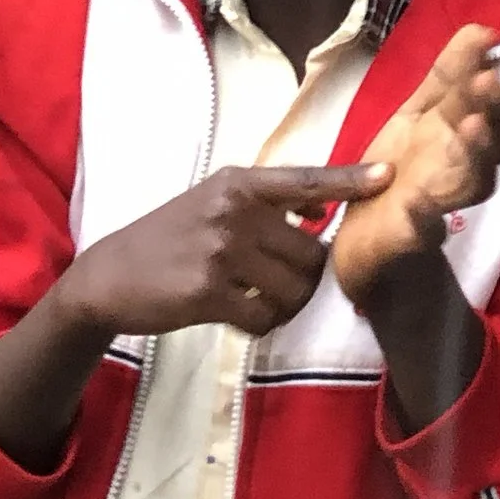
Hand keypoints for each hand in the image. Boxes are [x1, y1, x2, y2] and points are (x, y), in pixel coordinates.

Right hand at [63, 160, 388, 340]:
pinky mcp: (209, 291)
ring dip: (283, 304)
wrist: (109, 276)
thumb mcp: (213, 201)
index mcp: (239, 183)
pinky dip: (259, 323)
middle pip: (311, 254)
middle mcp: (234, 210)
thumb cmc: (169, 239)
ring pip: (294, 289)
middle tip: (273, 283)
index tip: (390, 175)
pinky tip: (236, 316)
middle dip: (303, 277)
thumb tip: (323, 210)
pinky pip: (265, 317)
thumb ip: (266, 203)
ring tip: (253, 299)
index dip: (350, 180)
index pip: (307, 180)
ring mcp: (221, 250)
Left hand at [329, 27, 499, 302]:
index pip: (490, 114)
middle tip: (486, 82)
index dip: (492, 88)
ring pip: (470, 185)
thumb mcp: (419, 116)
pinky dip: (423, 220)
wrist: (366, 237)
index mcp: (464, 141)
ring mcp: (440, 207)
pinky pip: (423, 232)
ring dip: (472, 155)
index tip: (488, 56)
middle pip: (492, 147)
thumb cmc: (401, 170)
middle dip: (492, 115)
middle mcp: (463, 173)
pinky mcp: (412, 239)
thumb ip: (447, 77)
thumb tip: (481, 27)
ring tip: (468, 126)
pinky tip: (416, 203)